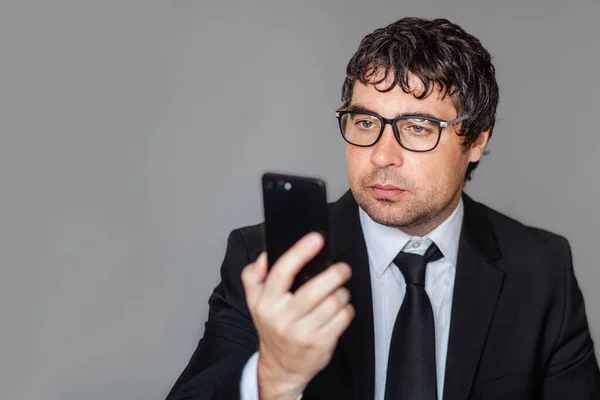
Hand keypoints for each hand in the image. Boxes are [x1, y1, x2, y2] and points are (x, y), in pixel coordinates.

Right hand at [241, 232, 354, 399]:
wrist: (281, 367)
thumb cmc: (273, 328)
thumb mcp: (255, 303)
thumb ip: (253, 277)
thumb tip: (263, 256)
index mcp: (265, 303)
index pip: (282, 272)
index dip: (300, 252)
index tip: (316, 238)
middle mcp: (282, 318)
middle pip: (313, 290)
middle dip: (334, 274)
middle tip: (342, 268)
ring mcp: (301, 333)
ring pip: (332, 303)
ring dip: (342, 293)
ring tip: (339, 292)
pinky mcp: (320, 344)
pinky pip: (342, 318)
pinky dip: (347, 309)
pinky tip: (340, 309)